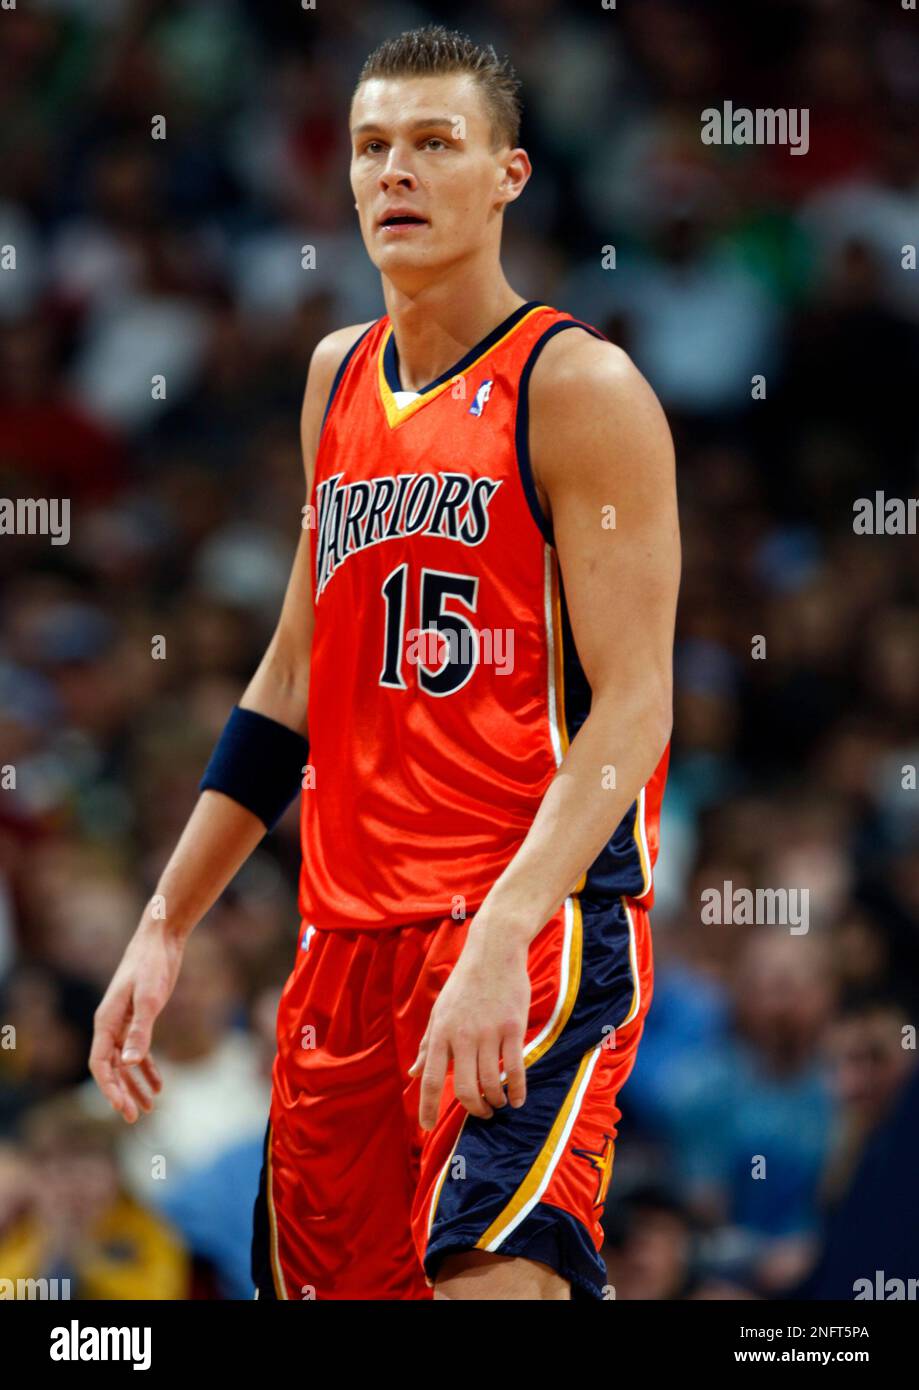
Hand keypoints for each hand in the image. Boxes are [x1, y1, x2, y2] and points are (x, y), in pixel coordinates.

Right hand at [89, 916, 183, 1122]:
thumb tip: (129, 1063)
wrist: (160, 939)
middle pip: (111, 1069)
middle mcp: (110, 1025)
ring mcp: (124, 1022)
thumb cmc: (152, 965)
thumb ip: (140, 1030)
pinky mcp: (140, 1017)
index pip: (100, 1065)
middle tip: (136, 1117)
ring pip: (125, 1063)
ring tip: (150, 1107)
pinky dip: (147, 1069)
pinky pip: (138, 1050)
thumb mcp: (149, 998)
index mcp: (106, 1022)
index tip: (123, 1109)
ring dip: (135, 1085)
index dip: (109, 1089)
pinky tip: (159, 1084)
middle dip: (122, 1094)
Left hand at [409, 921, 530, 1130]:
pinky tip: (518, 1099)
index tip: (426, 1128)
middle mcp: (463, 1037)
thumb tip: (413, 1072)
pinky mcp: (512, 1030)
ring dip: (496, 1102)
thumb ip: (428, 1046)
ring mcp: (489, 1034)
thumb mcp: (439, 1012)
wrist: (494, 952)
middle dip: (475, 1110)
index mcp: (441, 1033)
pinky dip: (518, 1091)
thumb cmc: (465, 984)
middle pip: (466, 1090)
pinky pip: (516, 1070)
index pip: (431, 1080)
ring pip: (491, 1084)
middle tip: (482, 1114)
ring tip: (499, 1104)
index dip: (428, 1108)